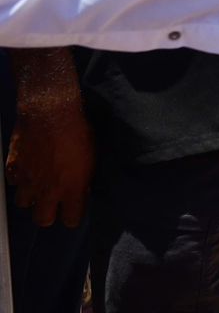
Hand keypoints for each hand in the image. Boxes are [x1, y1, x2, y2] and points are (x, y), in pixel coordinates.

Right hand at [6, 60, 93, 226]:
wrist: (50, 112)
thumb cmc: (78, 131)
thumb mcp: (92, 157)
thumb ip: (83, 179)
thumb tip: (81, 189)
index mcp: (71, 189)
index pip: (71, 220)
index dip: (73, 215)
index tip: (74, 208)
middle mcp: (47, 191)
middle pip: (43, 220)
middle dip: (49, 213)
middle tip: (54, 201)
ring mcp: (27, 182)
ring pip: (24, 203)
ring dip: (32, 196)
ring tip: (40, 183)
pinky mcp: (12, 169)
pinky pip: (13, 183)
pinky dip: (19, 178)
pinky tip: (28, 168)